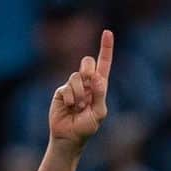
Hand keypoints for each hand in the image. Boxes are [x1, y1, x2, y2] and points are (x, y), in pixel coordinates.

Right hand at [49, 29, 112, 146]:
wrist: (69, 138)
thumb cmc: (86, 128)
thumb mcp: (98, 114)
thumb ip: (100, 95)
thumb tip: (97, 77)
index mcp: (98, 88)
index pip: (103, 65)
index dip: (105, 48)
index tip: (108, 32)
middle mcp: (86, 84)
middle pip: (88, 62)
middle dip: (89, 70)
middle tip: (89, 83)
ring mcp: (73, 86)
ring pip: (77, 76)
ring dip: (80, 94)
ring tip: (79, 107)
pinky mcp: (62, 91)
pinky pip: (68, 87)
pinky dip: (72, 99)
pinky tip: (70, 108)